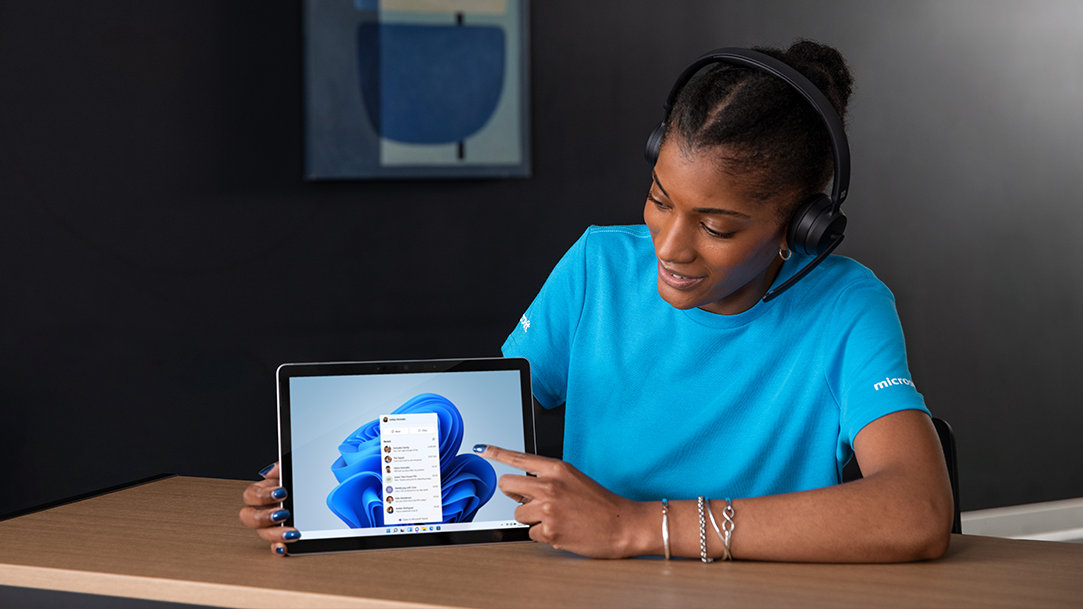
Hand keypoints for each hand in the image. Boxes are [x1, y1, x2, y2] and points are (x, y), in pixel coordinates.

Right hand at [237, 462, 299, 555]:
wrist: (323, 491)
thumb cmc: (303, 478)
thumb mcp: (294, 467)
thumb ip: (281, 467)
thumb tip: (270, 470)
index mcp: (263, 491)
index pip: (250, 495)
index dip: (263, 495)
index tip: (282, 492)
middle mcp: (263, 509)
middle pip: (248, 517)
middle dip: (264, 516)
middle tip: (283, 513)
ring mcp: (271, 525)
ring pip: (262, 533)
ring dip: (274, 533)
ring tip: (292, 531)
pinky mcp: (281, 537)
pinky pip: (274, 546)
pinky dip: (278, 547)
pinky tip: (285, 547)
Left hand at [475, 445, 651, 558]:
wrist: (624, 525)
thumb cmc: (602, 504)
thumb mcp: (575, 480)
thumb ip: (548, 479)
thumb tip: (522, 490)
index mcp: (557, 469)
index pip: (520, 458)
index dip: (496, 453)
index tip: (481, 448)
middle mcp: (550, 485)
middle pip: (507, 485)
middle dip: (514, 495)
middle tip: (529, 502)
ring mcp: (548, 508)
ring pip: (519, 514)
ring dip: (533, 519)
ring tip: (557, 519)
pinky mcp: (550, 530)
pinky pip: (531, 534)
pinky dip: (544, 535)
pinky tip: (563, 531)